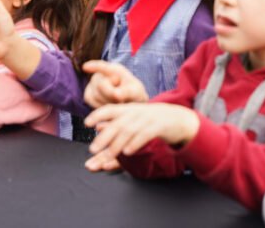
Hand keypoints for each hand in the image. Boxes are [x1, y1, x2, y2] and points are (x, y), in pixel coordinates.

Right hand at [82, 60, 148, 107]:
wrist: (129, 102)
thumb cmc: (134, 94)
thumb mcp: (136, 92)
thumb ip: (127, 92)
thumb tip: (116, 94)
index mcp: (115, 69)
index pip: (103, 66)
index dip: (94, 66)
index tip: (85, 67)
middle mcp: (101, 74)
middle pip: (100, 85)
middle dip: (111, 96)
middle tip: (121, 100)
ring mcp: (93, 83)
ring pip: (94, 94)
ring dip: (106, 102)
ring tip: (116, 102)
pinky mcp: (88, 94)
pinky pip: (89, 100)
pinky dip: (99, 105)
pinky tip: (108, 105)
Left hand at [84, 103, 199, 171]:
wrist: (179, 119)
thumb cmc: (152, 120)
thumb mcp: (134, 117)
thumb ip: (116, 122)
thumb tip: (98, 126)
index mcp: (129, 108)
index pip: (110, 109)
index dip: (97, 114)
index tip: (86, 123)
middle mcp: (137, 112)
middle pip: (117, 124)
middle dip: (104, 137)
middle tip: (93, 149)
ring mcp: (148, 118)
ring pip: (129, 131)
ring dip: (117, 144)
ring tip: (108, 155)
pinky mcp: (159, 126)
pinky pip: (144, 135)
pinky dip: (134, 143)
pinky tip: (127, 152)